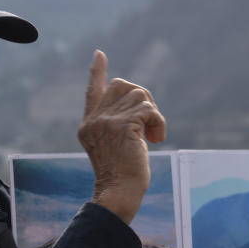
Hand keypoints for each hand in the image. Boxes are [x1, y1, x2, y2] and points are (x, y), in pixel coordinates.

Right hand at [78, 50, 165, 224]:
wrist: (119, 192)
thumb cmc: (121, 176)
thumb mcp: (114, 147)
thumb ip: (117, 125)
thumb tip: (139, 104)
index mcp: (89, 124)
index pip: (93, 90)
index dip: (98, 71)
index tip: (100, 55)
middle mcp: (95, 120)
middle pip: (124, 86)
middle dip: (144, 98)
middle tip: (151, 123)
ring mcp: (107, 121)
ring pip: (140, 96)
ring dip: (154, 115)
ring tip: (154, 136)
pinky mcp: (123, 125)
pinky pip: (150, 110)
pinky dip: (159, 122)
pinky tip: (157, 138)